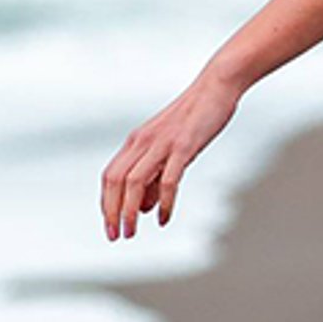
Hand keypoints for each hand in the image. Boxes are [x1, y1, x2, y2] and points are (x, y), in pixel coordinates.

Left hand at [101, 74, 241, 240]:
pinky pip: (168, 180)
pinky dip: (164, 203)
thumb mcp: (170, 148)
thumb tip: (143, 207)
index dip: (106, 203)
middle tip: (116, 236)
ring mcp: (162, 143)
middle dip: (111, 211)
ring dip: (129, 211)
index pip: (110, 176)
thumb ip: (155, 177)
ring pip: (134, 182)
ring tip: (132, 232)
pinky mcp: (183, 145)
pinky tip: (164, 218)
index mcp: (136, 141)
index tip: (110, 225)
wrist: (216, 86)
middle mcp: (143, 141)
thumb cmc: (195, 117)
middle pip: (115, 181)